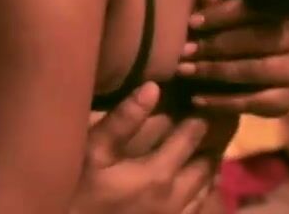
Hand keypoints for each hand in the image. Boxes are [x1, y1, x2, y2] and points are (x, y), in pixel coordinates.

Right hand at [69, 83, 220, 213]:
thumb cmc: (77, 190)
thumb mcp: (93, 151)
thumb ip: (123, 120)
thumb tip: (153, 87)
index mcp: (160, 174)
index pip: (191, 137)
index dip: (200, 117)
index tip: (203, 101)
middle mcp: (176, 198)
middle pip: (206, 166)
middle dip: (210, 143)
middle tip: (210, 123)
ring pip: (204, 190)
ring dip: (207, 169)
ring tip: (206, 150)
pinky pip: (195, 210)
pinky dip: (201, 192)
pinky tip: (195, 184)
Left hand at [176, 0, 288, 116]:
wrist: (280, 76)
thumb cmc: (252, 39)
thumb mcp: (238, 23)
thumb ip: (223, 11)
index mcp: (286, 10)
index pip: (251, 10)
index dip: (220, 16)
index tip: (191, 23)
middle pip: (255, 40)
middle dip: (215, 46)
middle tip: (183, 52)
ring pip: (255, 71)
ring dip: (215, 71)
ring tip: (185, 72)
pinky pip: (255, 102)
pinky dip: (223, 102)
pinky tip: (197, 99)